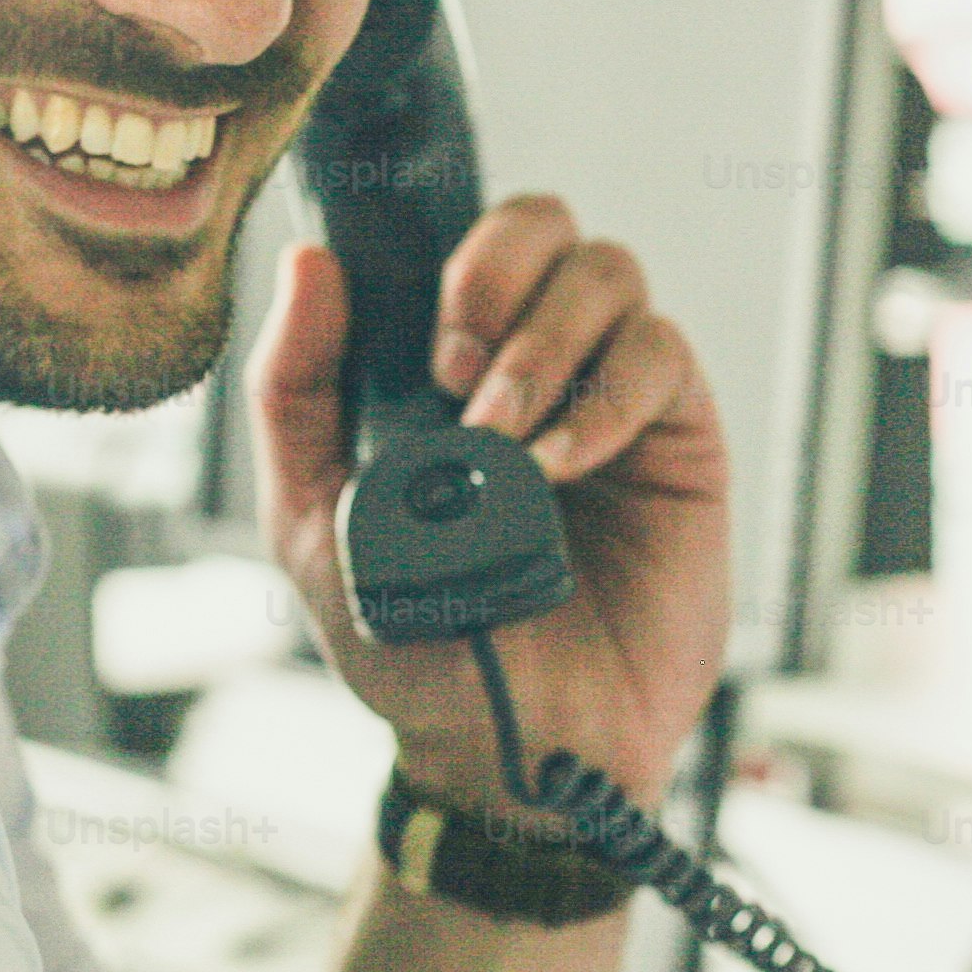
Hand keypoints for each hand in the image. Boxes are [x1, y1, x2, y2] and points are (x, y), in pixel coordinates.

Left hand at [244, 196, 729, 811]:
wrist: (508, 748)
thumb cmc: (411, 644)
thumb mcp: (312, 520)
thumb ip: (293, 393)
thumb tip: (308, 262)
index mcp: (447, 364)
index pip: (461, 239)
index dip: (443, 250)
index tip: (413, 336)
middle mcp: (535, 360)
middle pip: (545, 222)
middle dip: (496, 270)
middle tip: (454, 366)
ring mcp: (610, 394)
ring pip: (607, 273)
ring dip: (544, 340)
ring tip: (502, 437)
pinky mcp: (678, 440)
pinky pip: (660, 357)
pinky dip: (604, 399)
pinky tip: (561, 465)